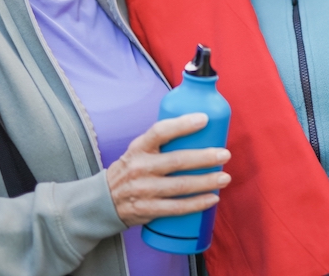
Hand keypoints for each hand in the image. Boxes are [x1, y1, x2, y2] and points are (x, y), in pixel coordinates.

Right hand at [107, 113, 231, 226]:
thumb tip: (199, 126)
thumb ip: (161, 140)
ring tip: (224, 177)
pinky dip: (196, 204)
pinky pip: (176, 208)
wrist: (104, 201)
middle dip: (204, 158)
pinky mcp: (147, 210)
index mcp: (139, 148)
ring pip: (180, 186)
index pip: (160, 131)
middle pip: (176, 161)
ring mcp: (143, 190)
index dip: (182, 124)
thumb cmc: (131, 169)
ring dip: (206, 182)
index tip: (204, 118)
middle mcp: (140, 168)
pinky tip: (212, 198)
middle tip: (224, 154)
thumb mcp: (138, 150)